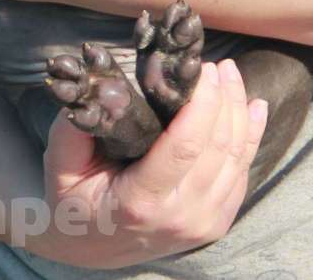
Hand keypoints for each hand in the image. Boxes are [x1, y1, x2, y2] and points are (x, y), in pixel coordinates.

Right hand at [27, 60, 267, 268]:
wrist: (90, 247)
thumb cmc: (72, 198)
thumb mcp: (60, 164)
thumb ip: (72, 126)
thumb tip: (97, 84)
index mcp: (140, 202)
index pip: (183, 148)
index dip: (201, 105)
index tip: (203, 69)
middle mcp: (180, 217)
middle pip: (217, 149)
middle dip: (223, 99)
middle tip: (219, 64)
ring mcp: (202, 224)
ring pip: (236, 159)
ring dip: (238, 111)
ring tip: (231, 74)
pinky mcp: (215, 222)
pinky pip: (242, 173)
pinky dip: (250, 136)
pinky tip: (252, 106)